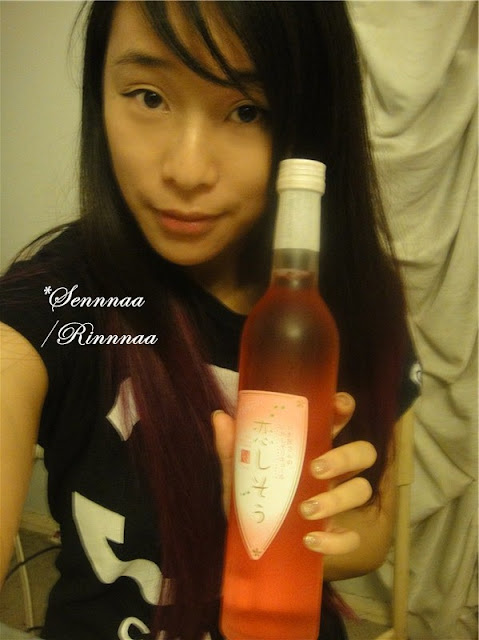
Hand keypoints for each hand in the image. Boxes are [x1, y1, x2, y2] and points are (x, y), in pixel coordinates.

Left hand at [212, 392, 375, 558]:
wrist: (253, 549)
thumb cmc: (253, 502)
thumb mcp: (238, 476)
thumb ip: (231, 449)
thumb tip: (219, 417)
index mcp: (312, 449)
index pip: (339, 421)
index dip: (345, 408)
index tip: (338, 405)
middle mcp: (332, 473)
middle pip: (363, 453)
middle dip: (347, 456)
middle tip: (316, 468)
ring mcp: (338, 504)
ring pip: (362, 491)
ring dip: (337, 499)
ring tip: (305, 510)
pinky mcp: (337, 536)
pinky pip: (351, 538)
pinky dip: (334, 541)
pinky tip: (310, 540)